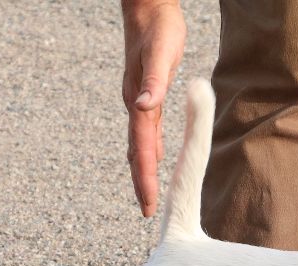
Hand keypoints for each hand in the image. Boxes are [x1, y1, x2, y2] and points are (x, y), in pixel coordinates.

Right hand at [122, 0, 185, 216]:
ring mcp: (138, 100)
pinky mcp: (144, 94)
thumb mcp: (161, 53)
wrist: (146, 3)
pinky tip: (153, 160)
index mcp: (139, 101)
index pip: (142, 148)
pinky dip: (148, 150)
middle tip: (147, 212)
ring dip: (143, 170)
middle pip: (138, 153)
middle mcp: (135, 104)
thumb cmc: (159, 26)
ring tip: (146, 195)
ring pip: (139, 144)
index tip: (149, 203)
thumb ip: (154, 82)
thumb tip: (146, 107)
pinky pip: (145, 132)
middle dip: (142, 183)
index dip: (145, 178)